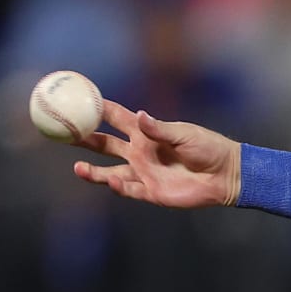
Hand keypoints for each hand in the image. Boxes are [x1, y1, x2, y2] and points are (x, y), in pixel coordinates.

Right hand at [73, 100, 240, 207]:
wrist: (226, 175)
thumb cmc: (209, 148)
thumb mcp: (185, 135)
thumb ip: (160, 129)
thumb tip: (139, 116)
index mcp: (147, 133)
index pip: (117, 118)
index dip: (98, 109)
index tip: (78, 99)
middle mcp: (140, 152)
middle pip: (105, 145)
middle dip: (84, 139)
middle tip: (64, 134)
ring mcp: (144, 173)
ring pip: (110, 173)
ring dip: (94, 172)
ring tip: (77, 168)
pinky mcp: (152, 192)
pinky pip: (129, 190)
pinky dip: (118, 187)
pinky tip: (109, 181)